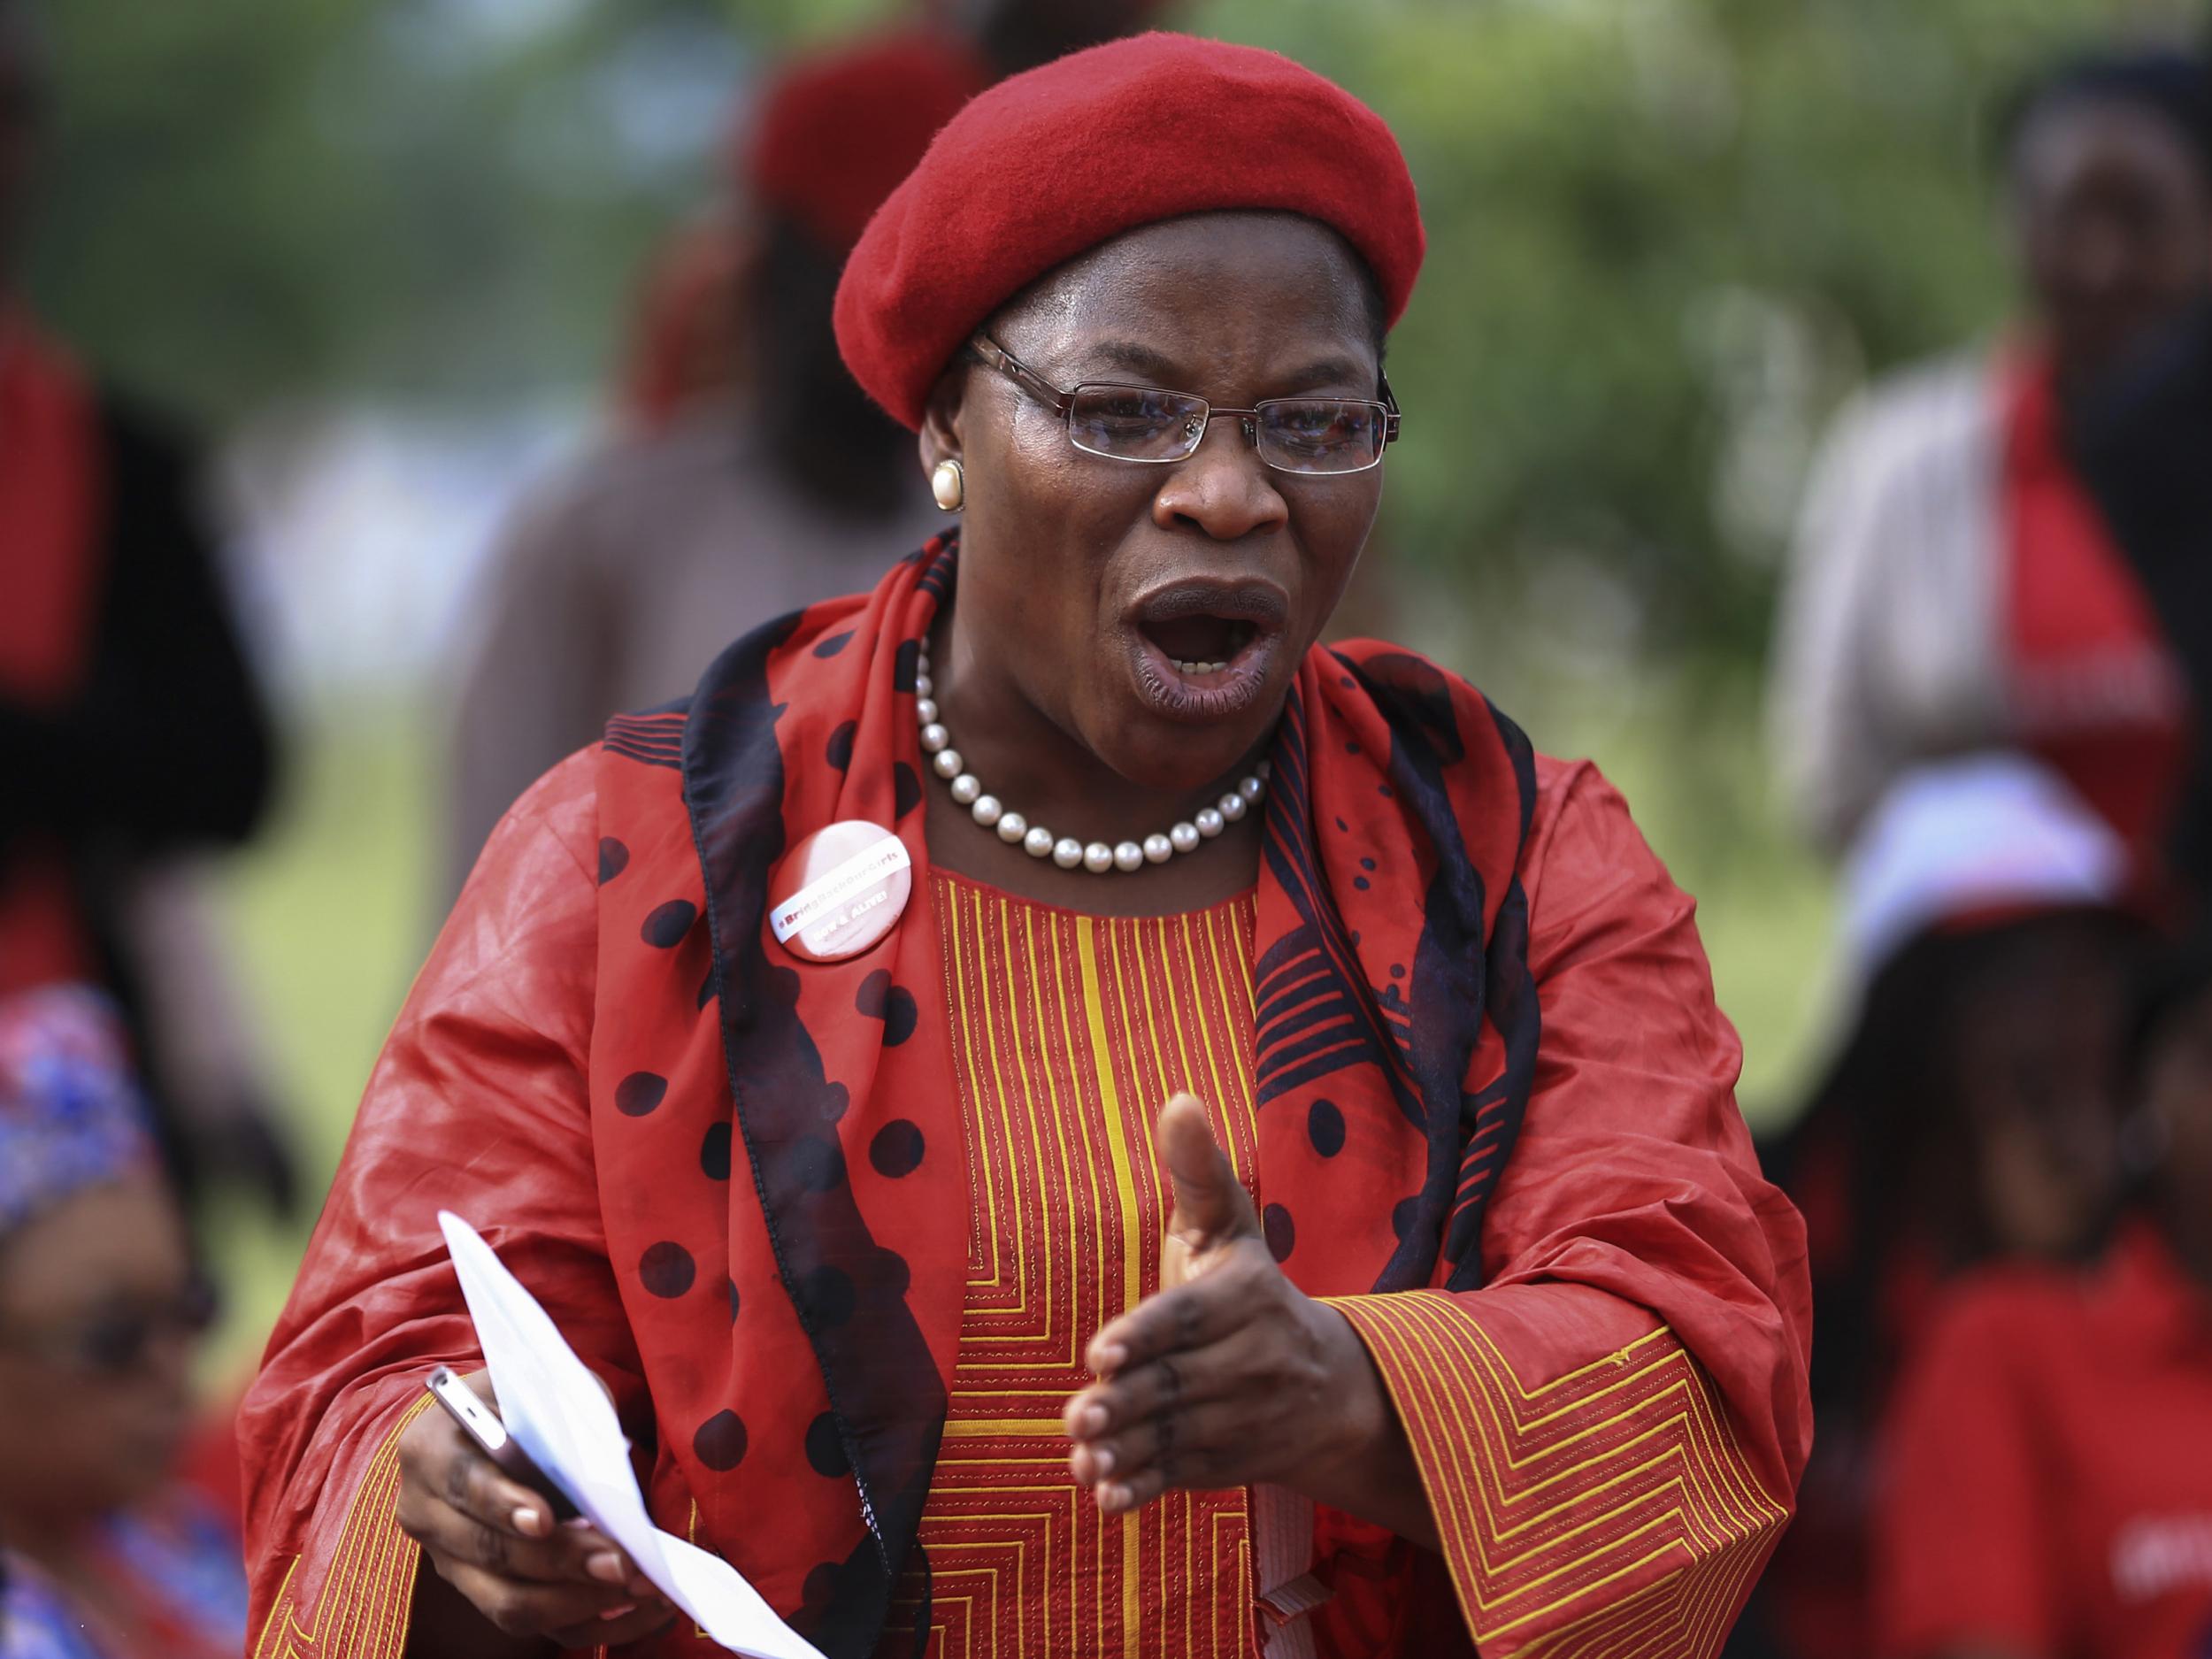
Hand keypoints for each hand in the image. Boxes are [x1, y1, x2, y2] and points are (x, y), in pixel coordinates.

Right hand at [396, 1369, 673, 1652]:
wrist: (496, 1425)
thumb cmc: (527, 1401)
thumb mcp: (541, 1386)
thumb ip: (566, 1418)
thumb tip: (605, 1471)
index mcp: (431, 1450)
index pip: (465, 1483)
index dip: (503, 1504)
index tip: (544, 1520)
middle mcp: (427, 1514)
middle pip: (491, 1552)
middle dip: (561, 1561)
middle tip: (621, 1563)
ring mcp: (449, 1563)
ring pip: (508, 1603)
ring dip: (579, 1601)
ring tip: (640, 1588)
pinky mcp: (481, 1594)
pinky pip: (535, 1625)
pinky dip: (590, 1621)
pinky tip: (639, 1609)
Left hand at [1061, 1095, 1408, 1526]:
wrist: (1331, 1385)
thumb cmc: (1250, 1288)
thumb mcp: (1231, 1227)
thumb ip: (1198, 1171)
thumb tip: (1179, 1098)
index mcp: (1250, 1295)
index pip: (1191, 1317)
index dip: (1146, 1334)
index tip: (1101, 1351)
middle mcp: (1254, 1360)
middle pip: (1181, 1382)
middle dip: (1128, 1400)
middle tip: (1077, 1412)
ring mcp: (1243, 1418)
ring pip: (1180, 1435)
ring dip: (1129, 1450)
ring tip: (1083, 1456)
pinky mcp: (1228, 1462)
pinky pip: (1184, 1478)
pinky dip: (1145, 1490)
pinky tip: (1107, 1498)